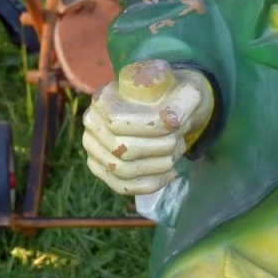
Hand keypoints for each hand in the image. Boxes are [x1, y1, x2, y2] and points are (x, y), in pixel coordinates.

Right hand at [82, 60, 213, 195]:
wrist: (167, 107)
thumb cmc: (175, 97)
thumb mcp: (186, 91)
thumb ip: (180, 103)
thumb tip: (170, 122)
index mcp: (103, 98)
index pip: (117, 122)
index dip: (149, 130)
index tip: (178, 127)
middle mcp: (91, 123)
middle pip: (123, 149)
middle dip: (158, 150)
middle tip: (179, 143)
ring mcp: (93, 148)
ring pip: (122, 170)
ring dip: (156, 167)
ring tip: (174, 156)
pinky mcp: (101, 169)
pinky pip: (121, 186)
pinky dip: (150, 184)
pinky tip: (169, 174)